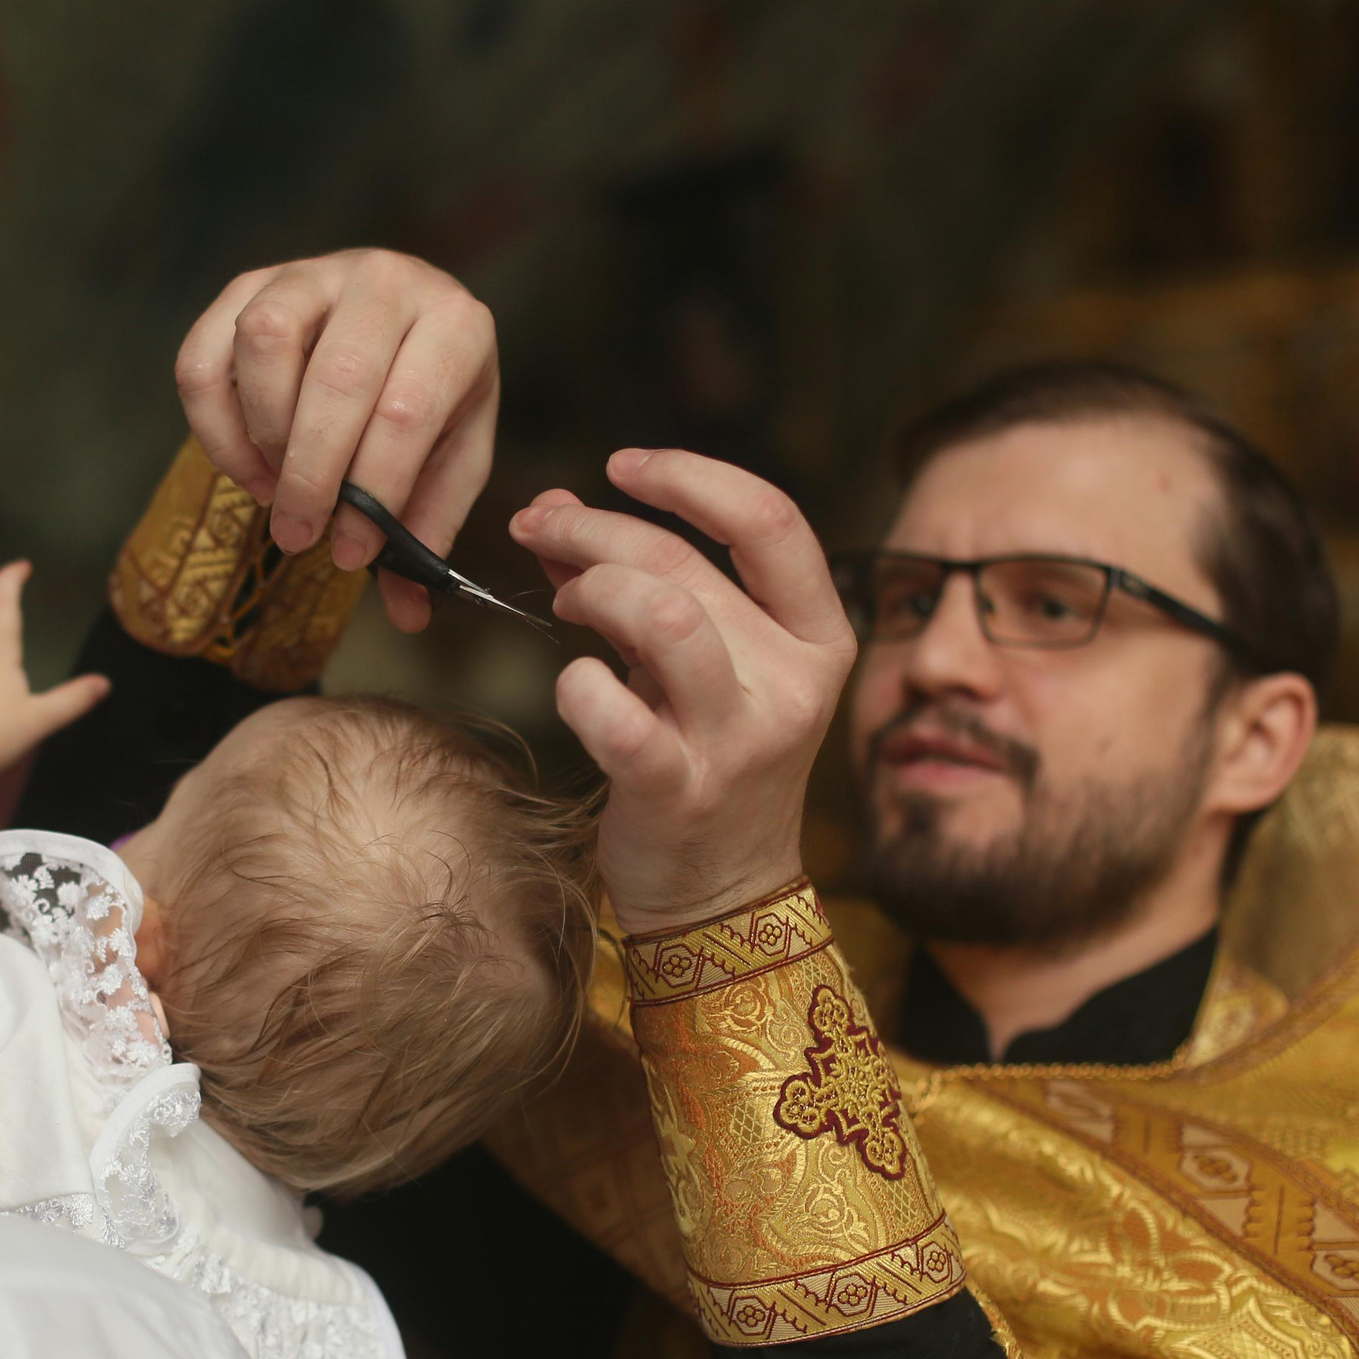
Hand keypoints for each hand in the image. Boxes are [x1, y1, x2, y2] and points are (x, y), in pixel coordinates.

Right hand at [175, 249, 497, 633]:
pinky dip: (212, 421)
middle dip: (312, 476)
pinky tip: (243, 465)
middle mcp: (385, 281)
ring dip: (263, 434)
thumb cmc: (431, 399)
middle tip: (299, 534)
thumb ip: (428, 528)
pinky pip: (206, 350)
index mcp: (455, 324)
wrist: (403, 322)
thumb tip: (408, 613)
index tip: (352, 555)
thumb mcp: (452, 460)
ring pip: (265, 342)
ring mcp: (313, 273)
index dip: (374, 492)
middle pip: (337, 379)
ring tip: (275, 488)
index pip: (406, 411)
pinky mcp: (251, 284)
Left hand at [512, 449, 855, 932]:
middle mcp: (792, 684)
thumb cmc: (705, 757)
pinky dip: (578, 685)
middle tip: (541, 529)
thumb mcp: (697, 663)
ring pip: (663, 618)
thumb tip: (560, 507)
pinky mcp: (681, 792)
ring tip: (563, 602)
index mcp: (816, 637)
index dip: (689, 477)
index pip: (769, 520)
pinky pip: (617, 717)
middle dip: (594, 529)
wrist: (721, 892)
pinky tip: (574, 684)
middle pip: (685, 564)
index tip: (620, 465)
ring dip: (593, 590)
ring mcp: (740, 741)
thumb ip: (645, 581)